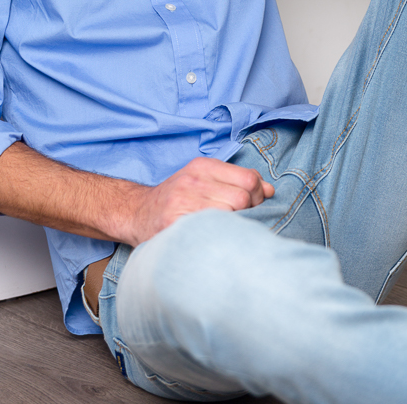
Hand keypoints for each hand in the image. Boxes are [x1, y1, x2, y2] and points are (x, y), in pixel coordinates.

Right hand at [123, 157, 274, 245]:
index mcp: (202, 166)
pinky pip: (212, 232)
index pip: (249, 179)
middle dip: (250, 212)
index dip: (259, 195)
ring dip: (236, 226)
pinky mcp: (175, 226)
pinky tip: (217, 239)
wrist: (136, 213)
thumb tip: (270, 190)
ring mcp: (182, 204)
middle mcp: (193, 182)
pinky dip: (221, 237)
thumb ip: (236, 181)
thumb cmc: (176, 198)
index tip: (255, 206)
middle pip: (243, 198)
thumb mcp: (203, 179)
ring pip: (230, 215)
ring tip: (229, 231)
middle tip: (242, 221)